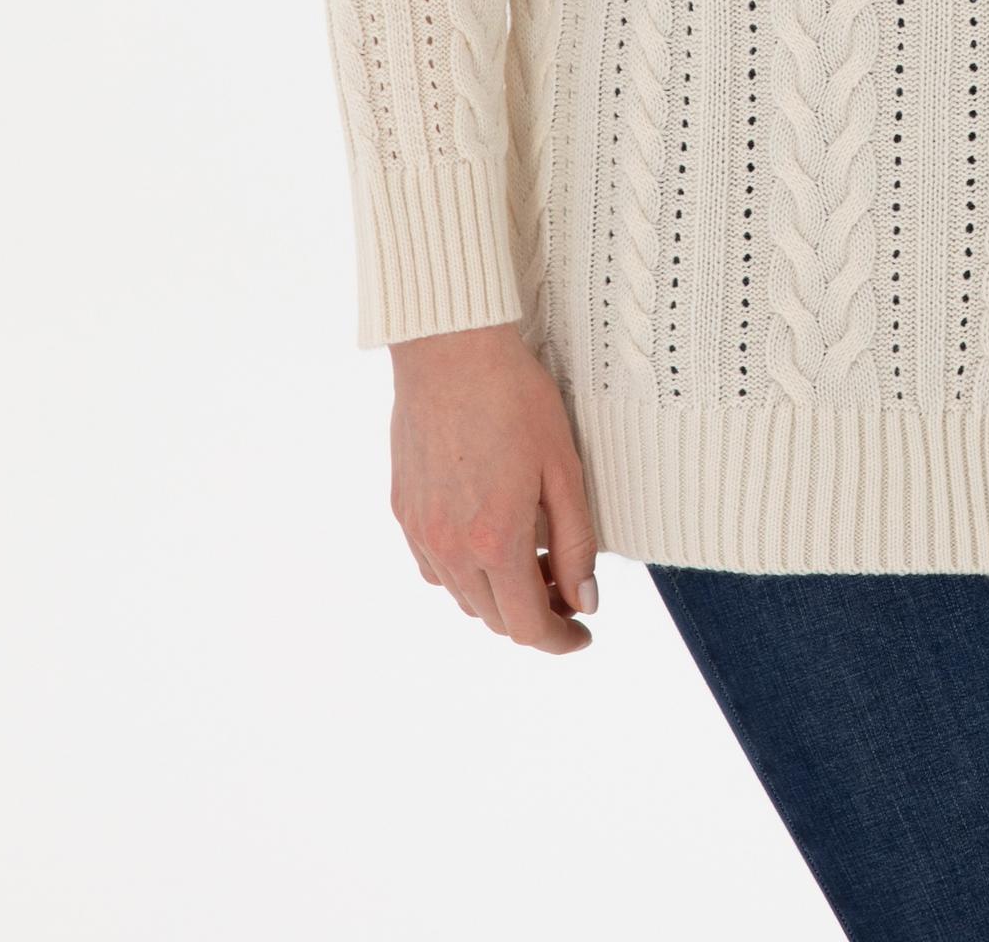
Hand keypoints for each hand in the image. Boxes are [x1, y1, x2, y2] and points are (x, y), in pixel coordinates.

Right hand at [388, 321, 598, 652]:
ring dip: (499, 593)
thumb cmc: (515, 398)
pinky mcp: (403, 509)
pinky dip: (464, 570)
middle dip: (535, 614)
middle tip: (565, 582)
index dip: (560, 640)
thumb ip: (576, 543)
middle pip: (495, 618)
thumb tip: (585, 600)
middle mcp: (451, 547)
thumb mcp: (563, 469)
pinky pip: (434, 566)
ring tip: (532, 555)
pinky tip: (487, 537)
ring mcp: (421, 530)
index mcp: (496, 541)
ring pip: (462, 597)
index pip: (528, 627)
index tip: (583, 633)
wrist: (451, 349)